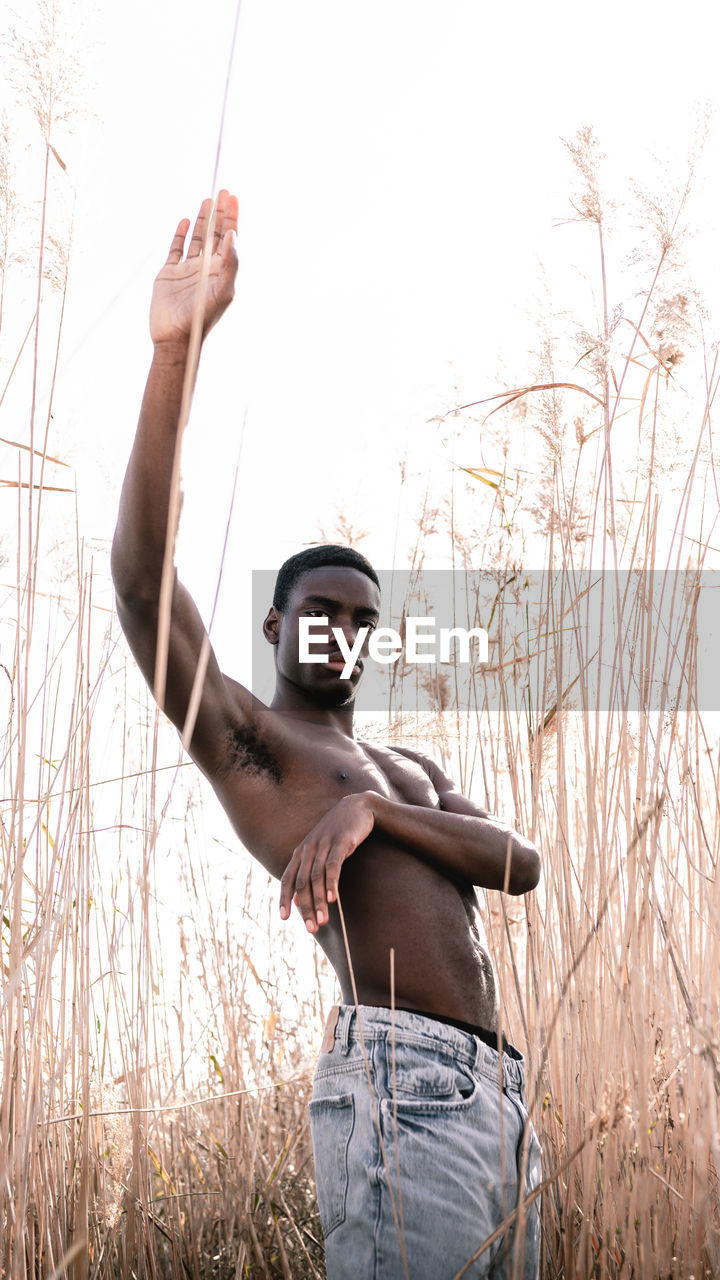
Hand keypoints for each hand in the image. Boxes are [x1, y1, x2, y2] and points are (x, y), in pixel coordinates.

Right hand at [149, 190, 238, 347]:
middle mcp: (206, 269)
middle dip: (219, 214)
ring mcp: (188, 270)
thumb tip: (234, 235)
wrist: (175, 337)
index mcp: (222, 272)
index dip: (232, 218)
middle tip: (222, 191)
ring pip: (196, 239)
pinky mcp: (169, 274)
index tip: (233, 198)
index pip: (230, 239)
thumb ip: (231, 264)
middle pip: (215, 235)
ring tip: (206, 200)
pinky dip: (180, 235)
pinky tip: (184, 220)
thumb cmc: (202, 318)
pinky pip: (175, 250)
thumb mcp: (223, 291)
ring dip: (202, 220)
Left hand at [279, 793, 376, 932]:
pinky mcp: (340, 842)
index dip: (284, 898)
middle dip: (306, 908)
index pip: (288, 879)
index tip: (284, 918)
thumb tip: (299, 900)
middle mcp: (308, 849)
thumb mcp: (321, 852)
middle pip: (302, 883)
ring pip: (316, 878)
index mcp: (301, 852)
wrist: (358, 807)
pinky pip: (333, 866)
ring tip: (323, 921)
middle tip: (312, 929)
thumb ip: (310, 872)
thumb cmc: (338, 833)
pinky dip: (331, 883)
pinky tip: (332, 898)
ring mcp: (324, 844)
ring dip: (318, 901)